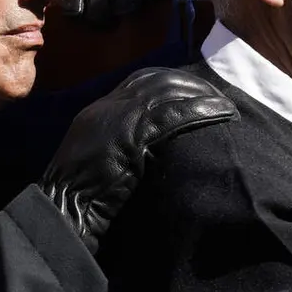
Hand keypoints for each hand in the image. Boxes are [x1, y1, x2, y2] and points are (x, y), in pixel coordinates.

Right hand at [39, 67, 235, 253]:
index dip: (171, 84)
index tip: (197, 94)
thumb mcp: (99, 163)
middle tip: (219, 98)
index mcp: (97, 113)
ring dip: (202, 97)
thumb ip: (121, 149)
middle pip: (156, 81)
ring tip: (228, 107)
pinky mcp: (129, 134)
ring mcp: (116, 118)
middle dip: (191, 86)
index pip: (139, 83)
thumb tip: (151, 151)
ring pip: (167, 93)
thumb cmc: (80, 201)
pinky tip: (222, 115)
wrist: (64, 210)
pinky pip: (172, 114)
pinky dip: (201, 111)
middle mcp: (106, 108)